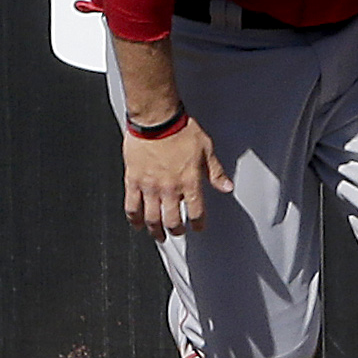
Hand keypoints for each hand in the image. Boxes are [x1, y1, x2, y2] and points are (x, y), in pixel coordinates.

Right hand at [122, 120, 232, 241]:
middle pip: (172, 219)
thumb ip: (216, 172)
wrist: (157, 121)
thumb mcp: (207, 150)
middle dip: (176, 230)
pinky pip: (131, 205)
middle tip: (177, 232)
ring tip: (159, 236)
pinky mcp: (133, 181)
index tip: (198, 227)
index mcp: (190, 181)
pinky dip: (133, 218)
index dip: (198, 223)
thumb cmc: (182, 131)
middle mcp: (170, 188)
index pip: (197, 211)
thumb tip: (227, 187)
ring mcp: (150, 186)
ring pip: (151, 217)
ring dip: (155, 230)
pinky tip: (136, 224)